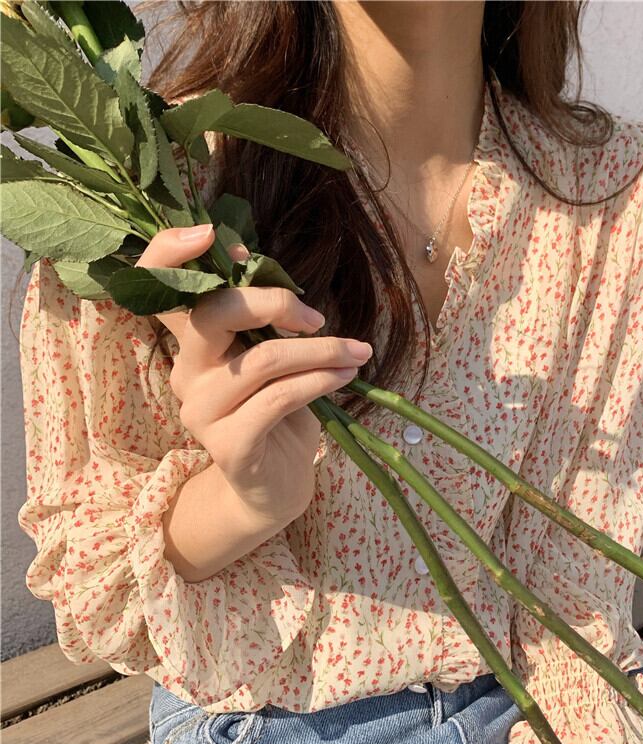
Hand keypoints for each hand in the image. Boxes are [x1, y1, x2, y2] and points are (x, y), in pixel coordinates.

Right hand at [136, 223, 373, 528]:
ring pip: (263, 359)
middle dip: (273, 303)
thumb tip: (285, 279)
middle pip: (212, 314)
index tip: (214, 234)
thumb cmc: (279, 413)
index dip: (171, 254)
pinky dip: (321, 381)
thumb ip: (268, 322)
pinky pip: (280, 398)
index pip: (158, 289)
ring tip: (356, 354)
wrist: (276, 484)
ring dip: (321, 351)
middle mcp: (185, 373)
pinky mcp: (228, 443)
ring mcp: (200, 411)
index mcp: (192, 344)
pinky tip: (346, 377)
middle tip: (317, 317)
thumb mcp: (273, 358)